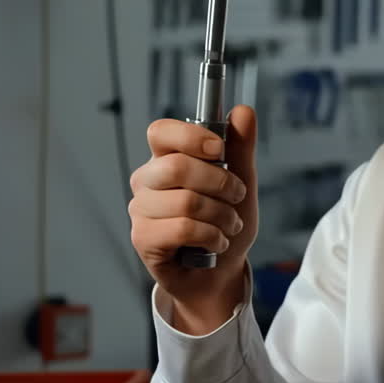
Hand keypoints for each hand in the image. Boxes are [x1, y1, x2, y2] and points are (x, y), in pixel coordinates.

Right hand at [129, 105, 257, 332]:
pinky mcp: (142, 238)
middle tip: (236, 196)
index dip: (190, 137)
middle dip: (219, 183)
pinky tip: (216, 242)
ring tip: (230, 225)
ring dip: (221, 216)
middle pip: (176, 167)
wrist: (220, 271)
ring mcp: (141, 209)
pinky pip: (183, 229)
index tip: (219, 149)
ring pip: (186, 202)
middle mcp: (147, 180)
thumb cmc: (224, 222)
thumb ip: (240, 147)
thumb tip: (243, 111)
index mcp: (166, 158)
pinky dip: (211, 236)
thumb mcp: (241, 181)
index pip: (160, 132)